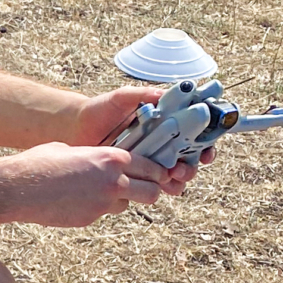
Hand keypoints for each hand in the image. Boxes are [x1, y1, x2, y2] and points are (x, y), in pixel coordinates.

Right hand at [0, 140, 163, 226]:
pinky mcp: (90, 218)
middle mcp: (113, 181)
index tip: (158, 176)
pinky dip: (95, 208)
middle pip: (152, 192)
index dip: (157, 172)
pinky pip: (102, 213)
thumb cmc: (41, 162)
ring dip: (120, 200)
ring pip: (127, 205)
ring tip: (98, 193)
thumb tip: (98, 161)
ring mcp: (103, 203)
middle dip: (151, 191)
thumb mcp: (73, 149)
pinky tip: (76, 201)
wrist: (19, 187)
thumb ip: (94, 156)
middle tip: (142, 190)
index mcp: (112, 158)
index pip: (151, 167)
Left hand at [70, 85, 206, 197]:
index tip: (207, 148)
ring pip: (175, 175)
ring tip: (172, 177)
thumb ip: (143, 94)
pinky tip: (157, 187)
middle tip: (183, 167)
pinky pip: (152, 185)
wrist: (75, 128)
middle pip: (190, 158)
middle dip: (193, 165)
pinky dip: (159, 188)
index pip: (195, 134)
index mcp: (166, 124)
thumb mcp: (122, 97)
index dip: (206, 143)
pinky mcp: (135, 174)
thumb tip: (164, 95)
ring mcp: (149, 161)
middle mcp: (162, 143)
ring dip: (179, 179)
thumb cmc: (101, 109)